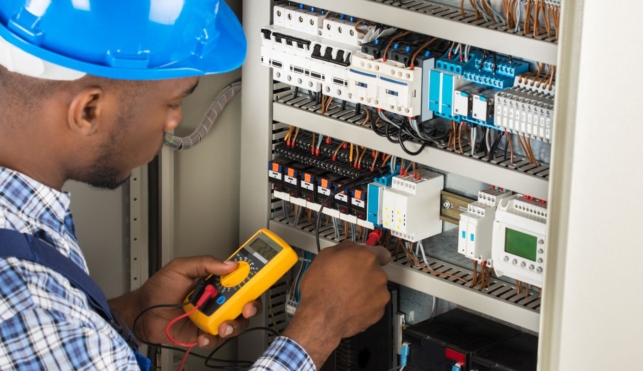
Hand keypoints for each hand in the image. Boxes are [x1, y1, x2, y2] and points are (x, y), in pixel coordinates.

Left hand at [109, 256, 261, 347]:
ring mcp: (211, 318)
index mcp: (214, 283)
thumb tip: (229, 264)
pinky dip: (213, 338)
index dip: (252, 282)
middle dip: (250, 307)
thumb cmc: (158, 289)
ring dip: (234, 325)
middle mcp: (217, 300)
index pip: (240, 281)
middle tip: (245, 307)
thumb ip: (205, 263)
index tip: (256, 282)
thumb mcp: (180, 268)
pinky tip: (204, 335)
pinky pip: (216, 339)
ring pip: (235, 324)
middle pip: (245, 304)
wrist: (141, 313)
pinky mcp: (203, 334)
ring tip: (223, 325)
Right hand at [283, 241, 390, 367]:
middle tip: (348, 280)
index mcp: (366, 257)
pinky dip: (365, 305)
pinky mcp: (379, 311)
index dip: (371, 257)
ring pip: (375, 288)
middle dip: (365, 274)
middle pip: (376, 271)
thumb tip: (351, 248)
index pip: (381, 252)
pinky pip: (374, 304)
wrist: (321, 318)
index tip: (366, 261)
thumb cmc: (320, 288)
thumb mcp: (324, 257)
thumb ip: (344, 248)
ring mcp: (381, 294)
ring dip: (365, 290)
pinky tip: (350, 306)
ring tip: (347, 296)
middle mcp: (378, 274)